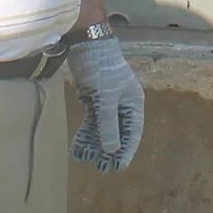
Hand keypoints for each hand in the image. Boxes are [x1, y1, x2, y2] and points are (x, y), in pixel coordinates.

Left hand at [70, 34, 144, 172]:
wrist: (86, 44)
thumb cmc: (102, 68)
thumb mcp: (106, 99)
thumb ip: (108, 125)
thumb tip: (111, 150)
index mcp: (133, 102)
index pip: (132, 132)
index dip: (126, 150)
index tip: (117, 167)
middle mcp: (123, 103)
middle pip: (117, 132)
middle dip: (109, 150)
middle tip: (100, 168)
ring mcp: (107, 101)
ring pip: (102, 127)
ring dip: (94, 143)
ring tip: (86, 160)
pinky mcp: (93, 97)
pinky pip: (91, 120)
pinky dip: (86, 133)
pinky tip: (79, 146)